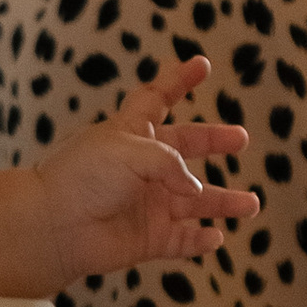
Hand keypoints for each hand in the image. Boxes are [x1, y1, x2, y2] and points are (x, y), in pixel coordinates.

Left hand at [0, 56, 258, 297]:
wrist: (54, 225)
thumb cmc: (83, 178)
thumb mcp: (131, 150)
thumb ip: (172, 163)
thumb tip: (195, 189)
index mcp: (131, 134)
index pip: (157, 98)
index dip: (179, 80)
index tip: (202, 65)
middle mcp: (141, 168)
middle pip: (185, 149)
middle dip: (214, 142)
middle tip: (241, 139)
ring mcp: (146, 204)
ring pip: (194, 202)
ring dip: (222, 203)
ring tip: (251, 204)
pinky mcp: (147, 239)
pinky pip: (181, 240)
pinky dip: (200, 240)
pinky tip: (215, 237)